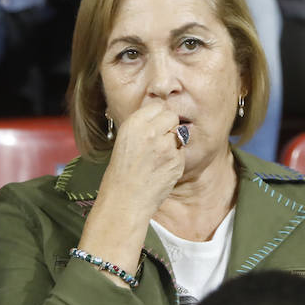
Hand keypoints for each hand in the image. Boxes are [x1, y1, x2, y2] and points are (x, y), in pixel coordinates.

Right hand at [78, 98, 187, 276]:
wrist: (125, 198)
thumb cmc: (123, 170)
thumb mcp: (126, 139)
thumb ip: (143, 124)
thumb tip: (163, 115)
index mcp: (134, 123)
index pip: (157, 106)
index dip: (157, 117)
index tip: (153, 127)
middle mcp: (151, 132)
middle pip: (172, 116)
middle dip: (168, 126)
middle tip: (158, 141)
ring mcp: (166, 147)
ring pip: (180, 133)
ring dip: (173, 142)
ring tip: (158, 157)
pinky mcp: (177, 162)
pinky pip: (182, 152)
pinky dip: (175, 158)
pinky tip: (162, 168)